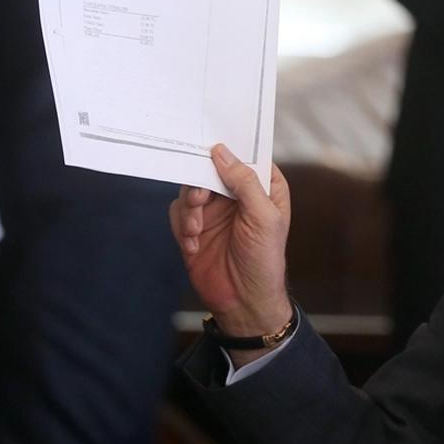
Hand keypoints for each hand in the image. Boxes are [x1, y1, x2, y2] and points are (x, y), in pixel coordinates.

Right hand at [169, 144, 291, 363]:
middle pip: (210, 169)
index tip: (210, 142)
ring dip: (190, 209)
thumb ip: (244, 182)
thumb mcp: (263, 217)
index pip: (246, 156)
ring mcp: (215, 211)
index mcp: (264, 188)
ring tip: (196, 230)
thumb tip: (222, 151)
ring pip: (190, 190)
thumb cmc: (264, 259)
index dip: (229, 148)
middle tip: (200, 199)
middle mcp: (238, 195)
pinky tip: (192, 244)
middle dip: (201, 184)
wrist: (243, 301)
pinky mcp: (195, 228)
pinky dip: (182, 226)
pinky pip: (178, 212)